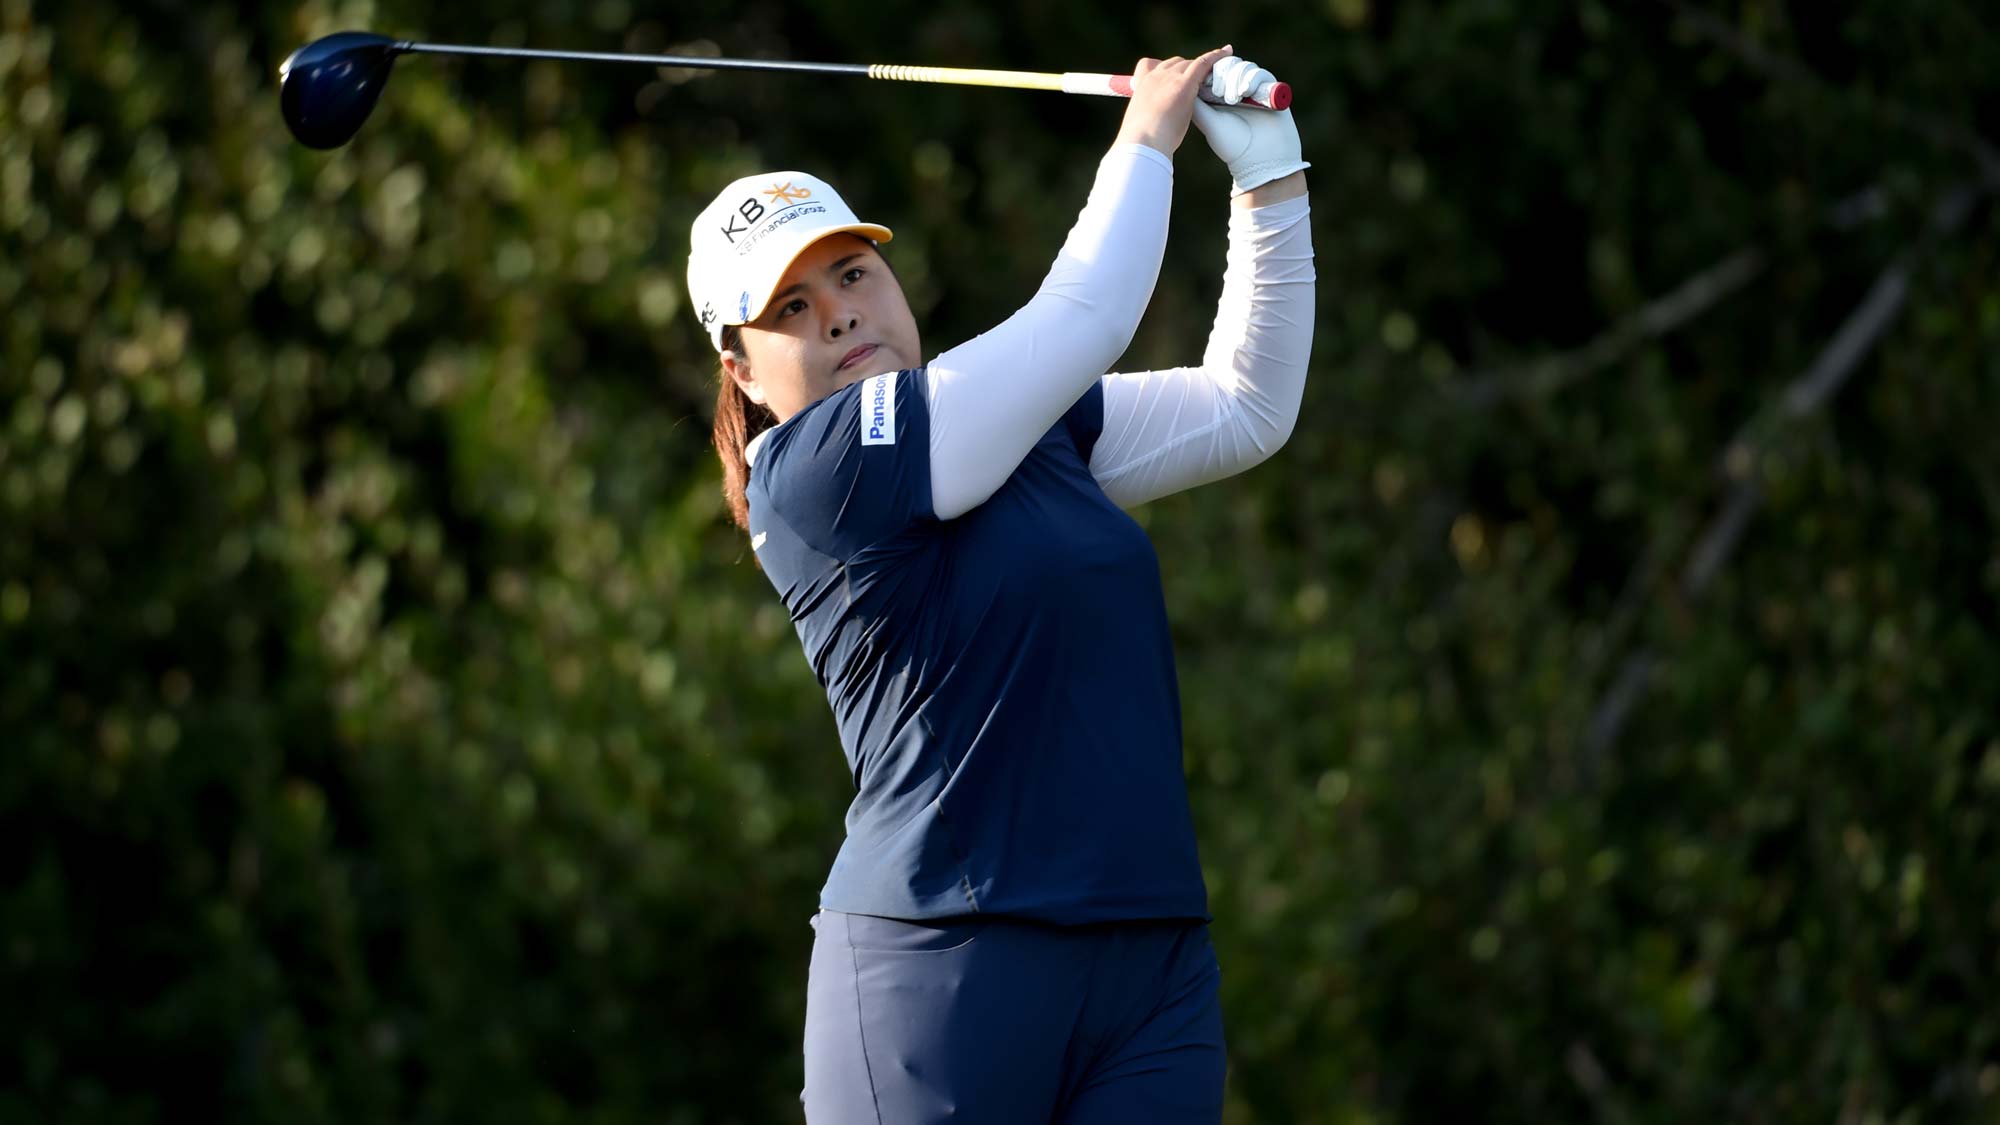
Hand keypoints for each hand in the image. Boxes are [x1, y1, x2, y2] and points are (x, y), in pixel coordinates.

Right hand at [1112, 45, 1236, 156]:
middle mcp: (1155, 76)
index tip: (1170, 78)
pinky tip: (1227, 52)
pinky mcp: (1185, 83)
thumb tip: (1153, 123)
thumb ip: (1148, 115)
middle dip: (1187, 71)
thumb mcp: (1139, 123)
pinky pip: (1203, 63)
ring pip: (1190, 63)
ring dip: (1202, 68)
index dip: (1163, 69)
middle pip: (1175, 63)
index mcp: (1142, 85)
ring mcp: (1170, 78)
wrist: (1143, 142)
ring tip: (1218, 71)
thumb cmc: (1141, 140)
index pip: (1150, 65)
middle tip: (1199, 85)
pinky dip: (1216, 56)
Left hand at [1191, 56, 1310, 196]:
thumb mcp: (1209, 122)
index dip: (1208, 71)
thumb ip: (1196, 103)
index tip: (1206, 82)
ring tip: (1233, 98)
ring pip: (1243, 67)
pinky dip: (1253, 79)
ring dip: (1236, 77)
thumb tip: (1183, 81)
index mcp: (1218, 97)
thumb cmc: (1233, 145)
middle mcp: (1236, 91)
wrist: (1262, 160)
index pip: (1212, 72)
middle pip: (1228, 66)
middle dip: (1223, 74)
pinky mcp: (1270, 91)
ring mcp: (1254, 90)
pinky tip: (1246, 91)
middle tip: (1220, 93)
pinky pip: (1261, 74)